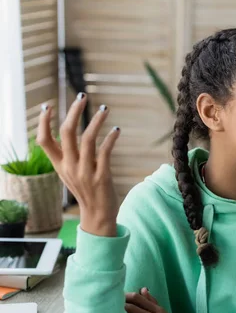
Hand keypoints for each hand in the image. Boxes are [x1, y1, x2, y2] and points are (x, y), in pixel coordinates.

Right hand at [37, 94, 119, 236]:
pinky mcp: (102, 176)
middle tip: (82, 96)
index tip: (48, 105)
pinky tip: (116, 130)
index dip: (43, 122)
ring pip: (87, 139)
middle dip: (74, 111)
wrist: (98, 216)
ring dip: (96, 121)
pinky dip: (111, 138)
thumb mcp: (69, 173)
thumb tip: (67, 132)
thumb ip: (66, 155)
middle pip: (66, 133)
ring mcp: (85, 172)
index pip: (43, 140)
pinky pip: (105, 152)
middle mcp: (69, 167)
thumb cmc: (86, 190)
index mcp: (59, 165)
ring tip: (105, 109)